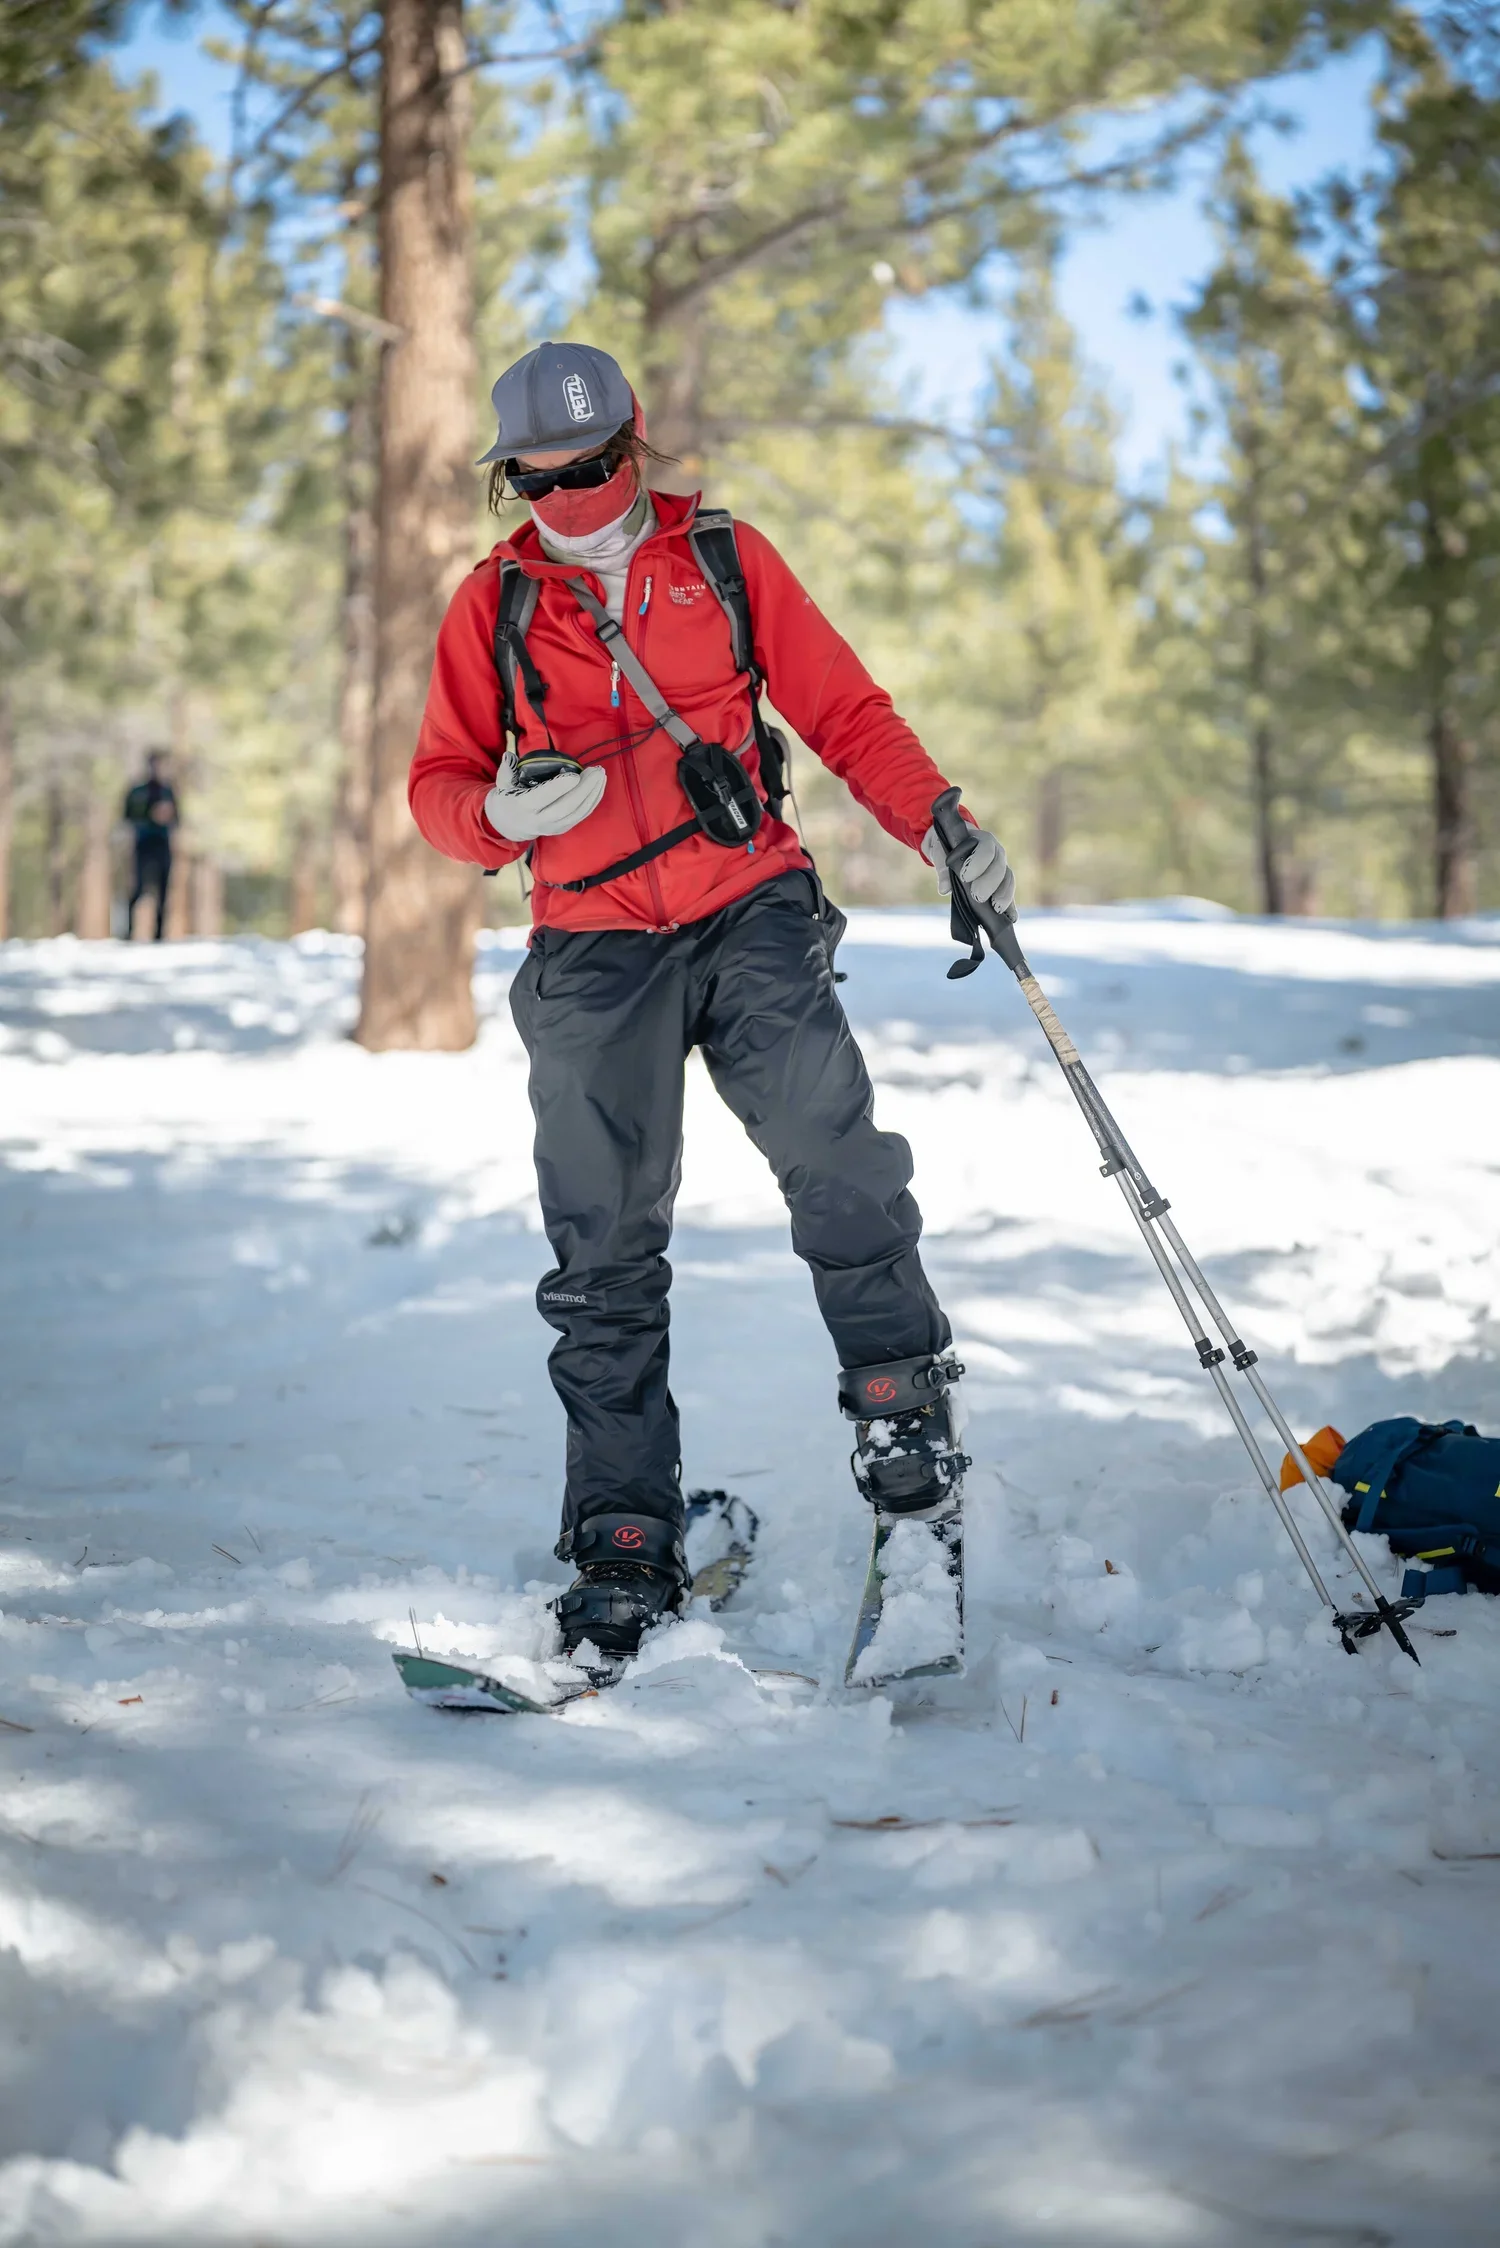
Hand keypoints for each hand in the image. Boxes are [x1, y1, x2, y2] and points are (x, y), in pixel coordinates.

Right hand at [484, 749, 605, 841]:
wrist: (509, 825)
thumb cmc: (508, 798)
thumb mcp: (502, 784)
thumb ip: (506, 770)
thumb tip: (510, 756)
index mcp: (524, 806)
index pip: (544, 797)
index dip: (560, 787)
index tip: (575, 775)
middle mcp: (540, 820)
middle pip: (567, 806)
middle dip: (585, 789)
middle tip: (596, 771)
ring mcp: (553, 827)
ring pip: (577, 812)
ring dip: (593, 794)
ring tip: (601, 776)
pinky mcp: (562, 828)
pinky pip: (581, 816)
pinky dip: (593, 801)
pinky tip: (599, 787)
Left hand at [921, 823, 1014, 915]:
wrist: (953, 847)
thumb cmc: (948, 846)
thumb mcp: (941, 852)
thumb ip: (942, 867)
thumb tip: (945, 889)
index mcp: (983, 840)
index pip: (986, 849)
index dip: (978, 862)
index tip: (965, 877)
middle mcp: (997, 853)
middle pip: (999, 867)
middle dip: (990, 883)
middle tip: (977, 896)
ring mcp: (1002, 869)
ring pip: (1008, 880)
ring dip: (1003, 895)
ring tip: (996, 909)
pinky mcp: (1002, 885)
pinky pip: (1008, 894)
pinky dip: (1011, 906)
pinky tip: (1011, 918)